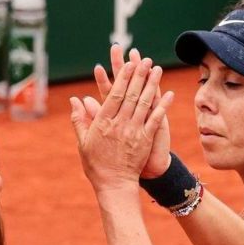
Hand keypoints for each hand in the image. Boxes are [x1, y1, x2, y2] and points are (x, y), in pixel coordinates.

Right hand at [69, 56, 174, 193]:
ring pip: (144, 103)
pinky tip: (169, 94)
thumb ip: (79, 119)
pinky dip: (163, 106)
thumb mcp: (83, 142)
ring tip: (157, 70)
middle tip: (146, 60)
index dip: (123, 77)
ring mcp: (134, 131)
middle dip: (139, 75)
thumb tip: (74, 99)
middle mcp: (119, 124)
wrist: (113, 184)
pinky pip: (155, 119)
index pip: (114, 94)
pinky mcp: (145, 140)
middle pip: (131, 94)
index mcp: (103, 122)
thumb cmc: (96, 164)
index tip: (129, 64)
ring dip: (152, 85)